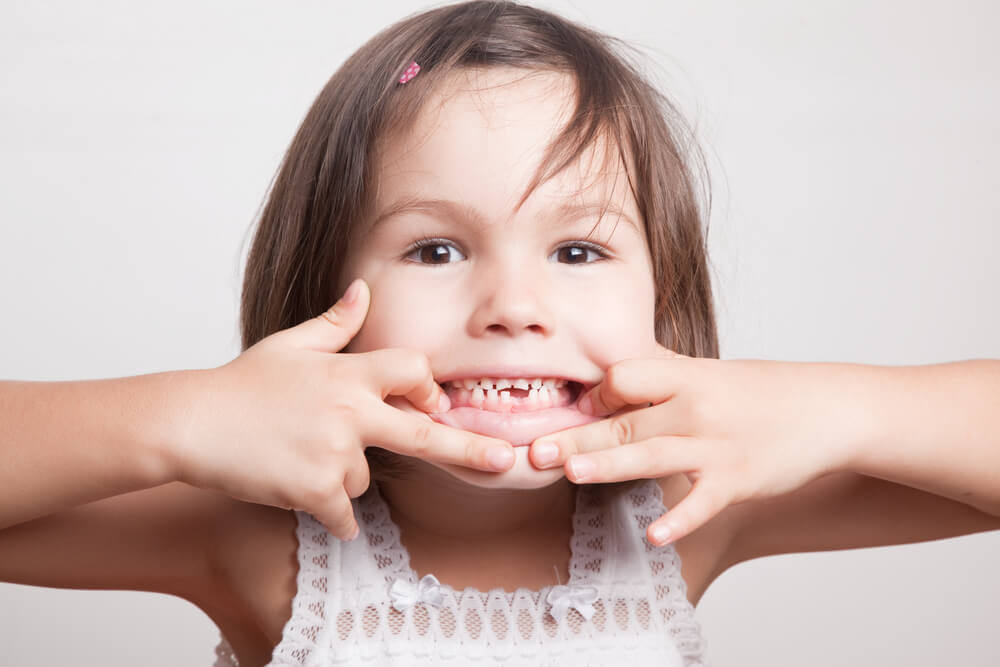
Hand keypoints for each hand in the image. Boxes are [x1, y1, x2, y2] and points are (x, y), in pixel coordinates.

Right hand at [171, 278, 514, 540]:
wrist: (190, 423)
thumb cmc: (240, 384)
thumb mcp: (289, 345)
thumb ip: (335, 324)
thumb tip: (363, 288)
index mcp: (348, 373)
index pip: (413, 370)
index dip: (426, 386)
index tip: (432, 404)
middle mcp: (350, 412)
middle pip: (424, 434)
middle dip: (469, 449)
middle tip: (507, 462)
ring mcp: (335, 453)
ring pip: (365, 477)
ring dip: (343, 474)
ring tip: (297, 455)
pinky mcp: (315, 490)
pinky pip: (344, 514)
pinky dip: (333, 516)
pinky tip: (308, 499)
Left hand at [528, 345, 858, 545]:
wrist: (829, 410)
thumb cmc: (761, 391)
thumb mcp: (709, 370)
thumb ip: (660, 369)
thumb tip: (611, 364)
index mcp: (685, 377)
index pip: (625, 377)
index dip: (596, 393)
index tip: (571, 409)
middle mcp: (695, 408)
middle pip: (626, 422)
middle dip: (578, 436)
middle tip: (536, 450)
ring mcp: (715, 446)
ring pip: (652, 457)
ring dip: (610, 465)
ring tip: (571, 472)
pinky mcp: (737, 480)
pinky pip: (702, 503)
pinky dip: (680, 520)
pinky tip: (655, 536)